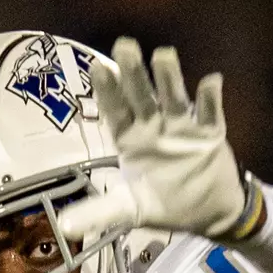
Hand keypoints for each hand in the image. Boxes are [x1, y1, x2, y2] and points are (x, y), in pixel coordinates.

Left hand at [58, 39, 248, 243]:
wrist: (208, 213)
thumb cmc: (165, 203)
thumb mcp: (129, 210)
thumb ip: (98, 212)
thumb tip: (62, 226)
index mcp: (131, 140)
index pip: (116, 112)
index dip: (107, 92)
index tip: (98, 68)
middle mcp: (154, 127)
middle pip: (142, 96)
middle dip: (133, 73)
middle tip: (124, 46)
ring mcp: (182, 127)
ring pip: (174, 98)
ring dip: (169, 79)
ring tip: (163, 55)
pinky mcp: (210, 134)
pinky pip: (211, 113)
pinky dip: (210, 99)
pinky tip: (211, 81)